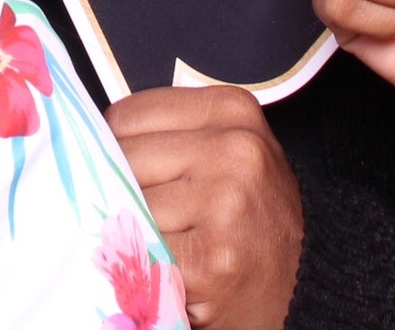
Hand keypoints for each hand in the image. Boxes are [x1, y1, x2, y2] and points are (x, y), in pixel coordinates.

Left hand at [109, 85, 302, 328]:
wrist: (304, 285)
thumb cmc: (251, 216)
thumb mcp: (225, 149)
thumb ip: (170, 133)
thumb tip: (90, 138)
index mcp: (233, 110)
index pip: (127, 116)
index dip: (117, 149)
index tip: (135, 174)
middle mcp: (236, 150)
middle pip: (124, 159)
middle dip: (124, 190)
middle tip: (154, 214)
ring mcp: (226, 203)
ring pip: (129, 205)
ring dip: (135, 230)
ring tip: (169, 240)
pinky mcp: (212, 257)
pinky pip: (143, 249)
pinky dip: (147, 262)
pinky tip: (174, 266)